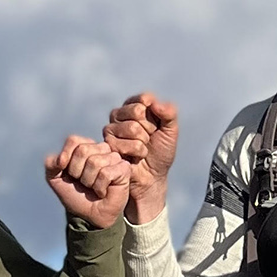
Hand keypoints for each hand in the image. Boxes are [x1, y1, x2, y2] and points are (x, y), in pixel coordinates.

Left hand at [45, 134, 131, 228]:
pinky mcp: (124, 169)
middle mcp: (101, 149)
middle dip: (77, 172)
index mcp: (86, 146)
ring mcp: (114, 158)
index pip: (73, 140)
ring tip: (93, 187)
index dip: (66, 159)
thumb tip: (61, 159)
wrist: (89, 215)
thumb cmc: (76, 195)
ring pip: (95, 162)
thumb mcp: (55, 179)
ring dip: (89, 181)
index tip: (69, 174)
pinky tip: (103, 191)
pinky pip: (106, 173)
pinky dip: (99, 187)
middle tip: (83, 183)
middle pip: (83, 150)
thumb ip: (50, 164)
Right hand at [104, 93, 178, 223]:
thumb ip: (169, 113)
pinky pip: (124, 143)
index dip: (154, 115)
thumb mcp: (171, 132)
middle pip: (137, 111)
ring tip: (141, 150)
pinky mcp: (106, 144)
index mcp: (135, 107)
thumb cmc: (161, 153)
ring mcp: (111, 129)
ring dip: (142, 143)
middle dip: (148, 130)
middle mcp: (120, 115)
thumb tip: (154, 103)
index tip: (157, 127)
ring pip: (131, 128)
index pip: (144, 99)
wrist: (152, 177)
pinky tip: (133, 158)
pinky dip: (136, 153)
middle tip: (148, 140)